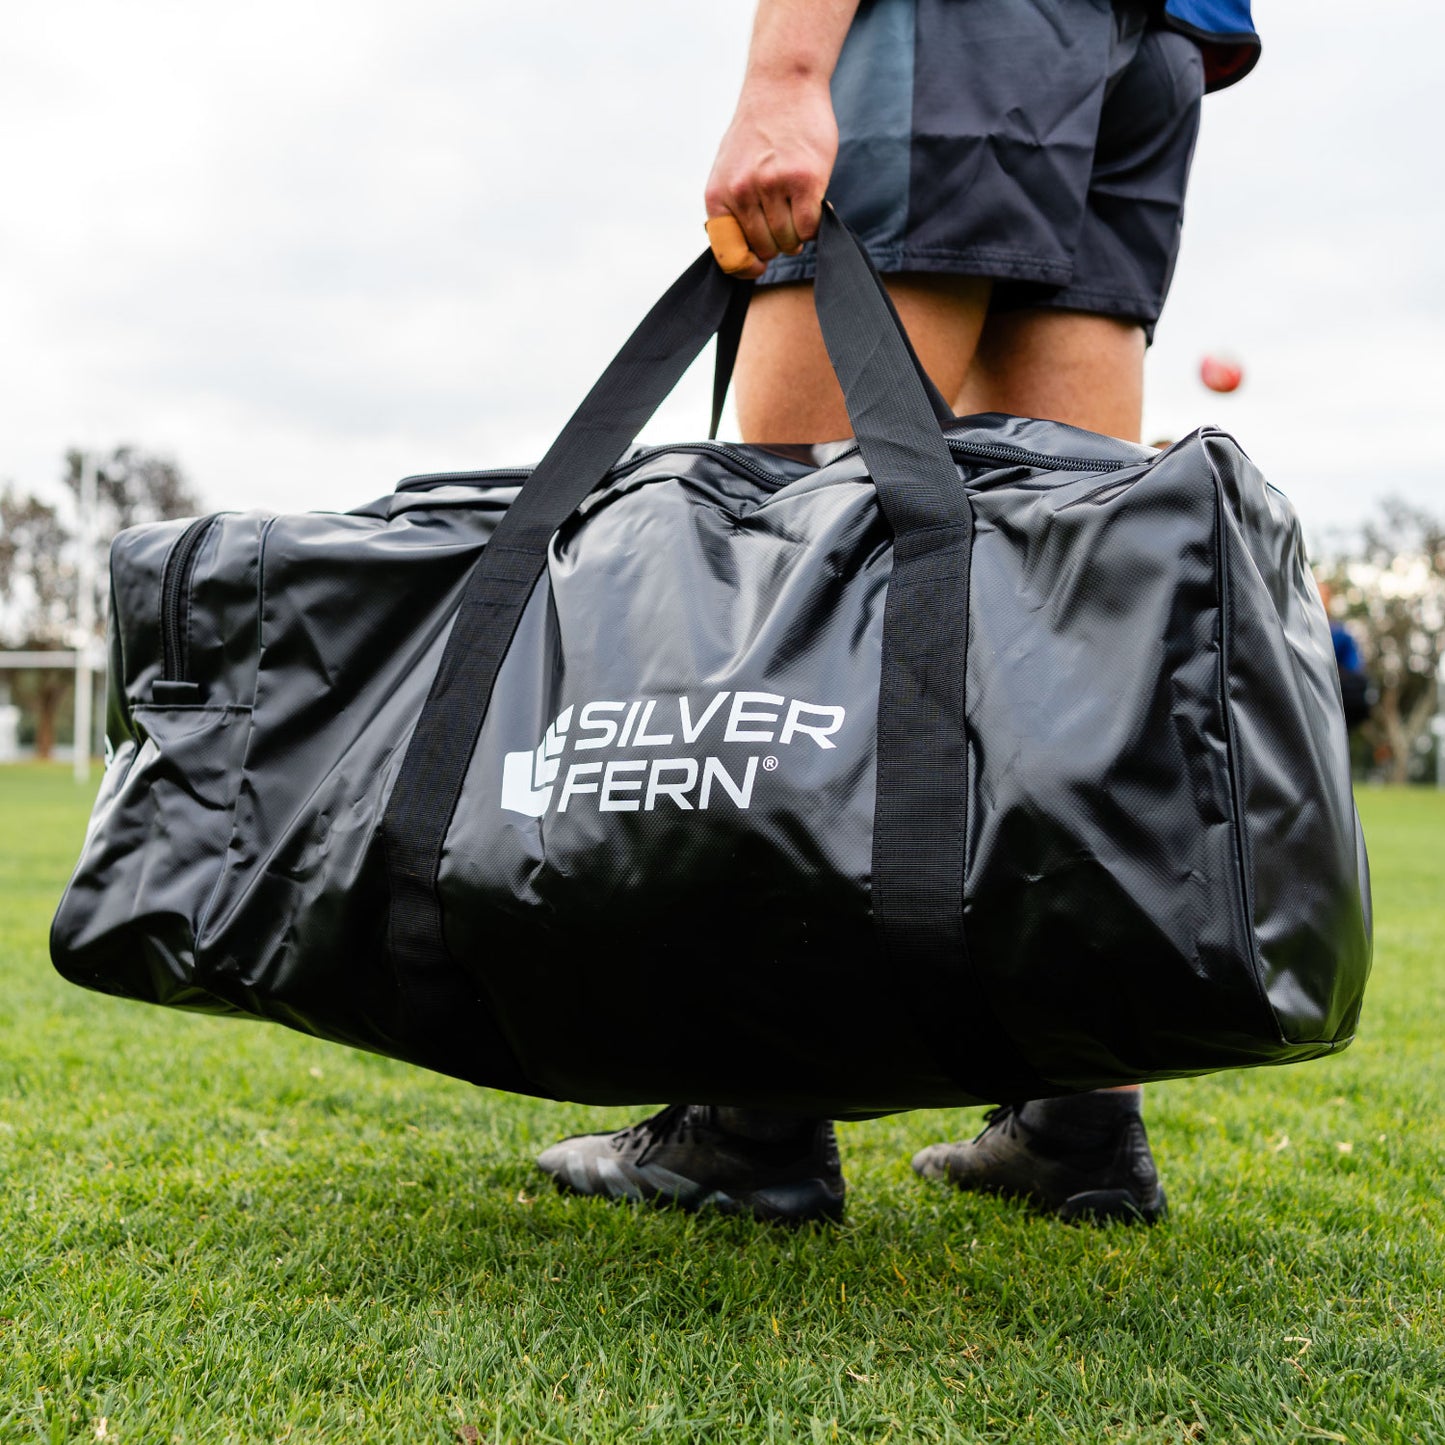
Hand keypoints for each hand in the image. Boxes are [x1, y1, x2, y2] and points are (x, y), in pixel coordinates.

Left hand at [704, 73, 837, 279]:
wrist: (782, 85)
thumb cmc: (758, 132)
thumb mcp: (728, 170)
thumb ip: (732, 209)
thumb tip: (745, 256)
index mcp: (718, 195)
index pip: (729, 254)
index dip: (747, 267)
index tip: (759, 266)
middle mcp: (742, 191)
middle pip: (765, 248)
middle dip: (777, 243)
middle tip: (785, 222)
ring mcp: (773, 185)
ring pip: (788, 240)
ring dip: (796, 233)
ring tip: (797, 209)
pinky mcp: (804, 179)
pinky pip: (809, 227)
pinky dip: (813, 225)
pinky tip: (811, 202)